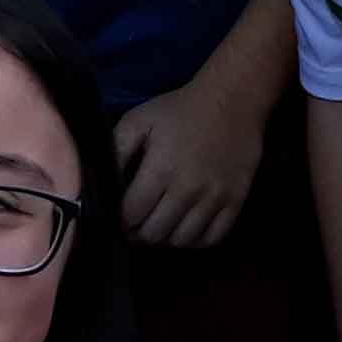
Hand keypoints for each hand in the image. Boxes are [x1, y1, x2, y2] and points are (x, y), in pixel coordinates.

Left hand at [114, 74, 268, 249]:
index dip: (121, 220)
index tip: (120, 215)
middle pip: (155, 233)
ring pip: (182, 241)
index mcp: (161, 169)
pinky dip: (195, 240)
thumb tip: (104, 186)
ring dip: (166, 238)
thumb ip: (117, 152)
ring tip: (160, 225)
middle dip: (140, 232)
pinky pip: (213, 238)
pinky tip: (186, 228)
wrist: (232, 100)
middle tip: (138, 223)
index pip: (132, 215)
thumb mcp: (138, 121)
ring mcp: (215, 197)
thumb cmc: (179, 111)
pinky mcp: (236, 201)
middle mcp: (189, 189)